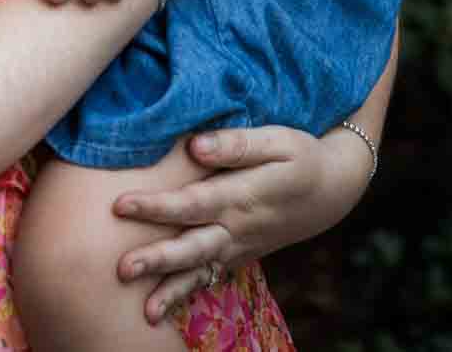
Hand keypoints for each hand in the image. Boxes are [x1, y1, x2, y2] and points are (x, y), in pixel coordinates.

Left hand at [110, 124, 374, 324]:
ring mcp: (240, 246)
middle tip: (123, 269)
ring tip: (147, 312)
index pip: (193, 203)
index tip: (120, 206)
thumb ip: (236, 143)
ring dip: (172, 291)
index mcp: (242, 196)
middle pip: (193, 246)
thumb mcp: (277, 140)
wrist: (331, 190)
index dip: (157, 206)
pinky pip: (212, 278)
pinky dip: (189, 294)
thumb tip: (195, 146)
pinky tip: (163, 308)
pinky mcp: (240, 255)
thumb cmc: (299, 157)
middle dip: (157, 259)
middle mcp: (238, 227)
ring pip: (202, 272)